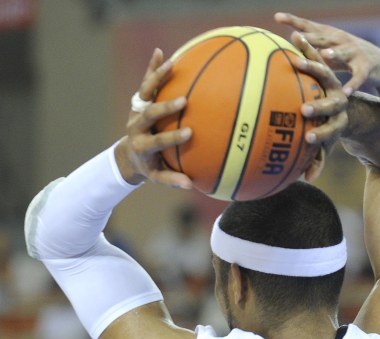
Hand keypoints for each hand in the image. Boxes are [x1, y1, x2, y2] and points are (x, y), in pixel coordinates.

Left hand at [114, 48, 192, 188]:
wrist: (129, 154)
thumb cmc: (150, 166)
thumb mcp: (158, 176)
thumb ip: (172, 179)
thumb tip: (191, 185)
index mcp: (142, 145)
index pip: (157, 140)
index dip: (172, 137)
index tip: (189, 133)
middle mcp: (137, 125)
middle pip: (149, 113)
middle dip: (165, 107)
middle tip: (183, 101)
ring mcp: (137, 111)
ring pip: (144, 92)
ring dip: (156, 78)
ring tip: (172, 64)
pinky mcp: (138, 101)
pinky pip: (146, 82)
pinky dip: (152, 68)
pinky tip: (160, 52)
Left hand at [275, 12, 379, 94]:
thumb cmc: (348, 58)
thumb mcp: (329, 51)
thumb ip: (311, 48)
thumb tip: (285, 47)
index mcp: (330, 36)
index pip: (310, 27)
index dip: (295, 21)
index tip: (277, 17)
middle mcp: (342, 41)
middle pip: (323, 39)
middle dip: (310, 38)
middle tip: (294, 37)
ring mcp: (355, 53)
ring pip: (343, 53)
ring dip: (334, 53)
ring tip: (324, 55)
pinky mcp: (367, 68)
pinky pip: (359, 77)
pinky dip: (353, 84)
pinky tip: (346, 92)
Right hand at [288, 32, 347, 181]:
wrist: (347, 102)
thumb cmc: (330, 126)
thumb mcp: (327, 142)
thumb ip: (319, 159)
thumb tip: (307, 180)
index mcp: (340, 120)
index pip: (333, 129)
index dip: (322, 134)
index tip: (309, 139)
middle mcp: (340, 100)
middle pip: (331, 103)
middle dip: (319, 107)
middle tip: (304, 109)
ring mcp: (335, 82)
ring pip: (326, 73)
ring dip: (312, 67)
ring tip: (296, 60)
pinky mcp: (328, 66)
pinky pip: (317, 54)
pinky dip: (306, 47)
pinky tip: (293, 36)